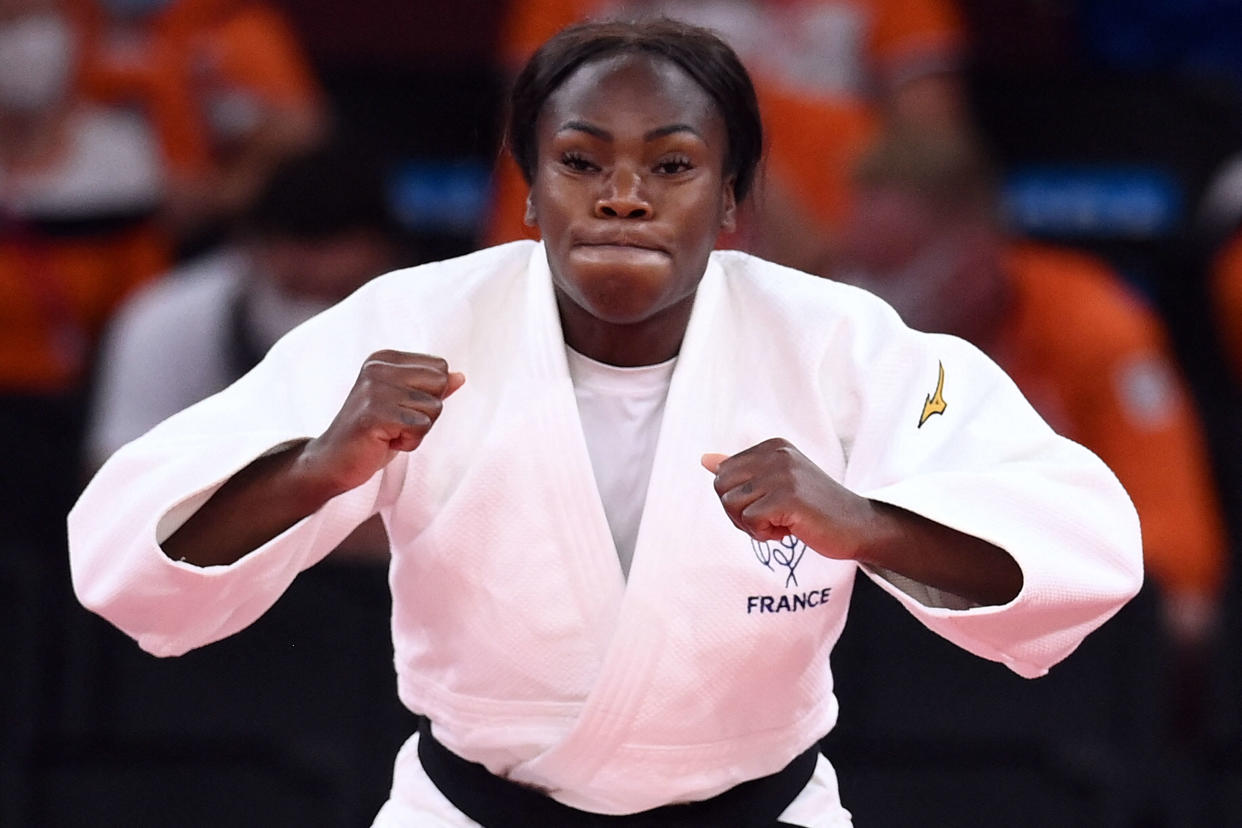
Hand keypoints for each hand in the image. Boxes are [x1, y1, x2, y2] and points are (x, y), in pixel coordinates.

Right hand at [301, 350, 463, 495]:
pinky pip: (421, 426)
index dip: (430, 396)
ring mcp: (375, 389)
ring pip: (434, 407)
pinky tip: (385, 441)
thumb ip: (430, 389)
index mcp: (384, 359)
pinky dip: (410, 442)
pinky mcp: (375, 413)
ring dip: (417, 430)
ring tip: (388, 433)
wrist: (333, 462)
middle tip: (396, 423)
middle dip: (428, 412)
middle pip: (440, 382)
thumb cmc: (372, 434)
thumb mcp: (404, 406)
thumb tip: (461, 376)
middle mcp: (378, 367)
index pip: (440, 368)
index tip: (400, 409)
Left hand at [702, 438, 872, 559]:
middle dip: (737, 513)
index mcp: (772, 447)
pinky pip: (749, 520)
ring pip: (731, 505)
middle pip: (721, 487)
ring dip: (752, 525)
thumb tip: (705, 459)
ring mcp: (783, 474)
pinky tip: (789, 530)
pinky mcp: (788, 497)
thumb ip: (742, 470)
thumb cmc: (815, 508)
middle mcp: (776, 454)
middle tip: (769, 520)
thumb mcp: (777, 483)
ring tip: (782, 523)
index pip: (722, 473)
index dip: (737, 500)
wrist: (857, 525)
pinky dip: (764, 534)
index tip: (767, 506)